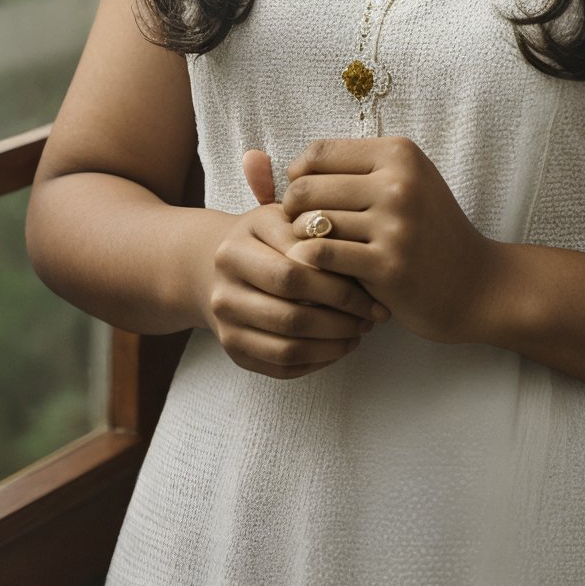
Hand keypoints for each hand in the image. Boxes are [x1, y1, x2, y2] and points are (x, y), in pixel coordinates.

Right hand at [204, 150, 388, 379]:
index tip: (372, 282)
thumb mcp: (278, 218)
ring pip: (289, 348)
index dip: (338, 282)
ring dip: (334, 343)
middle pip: (292, 315)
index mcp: (234, 251)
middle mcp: (224, 292)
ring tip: (362, 330)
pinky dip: (318, 360)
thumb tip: (356, 255)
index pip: (294, 272)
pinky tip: (341, 344)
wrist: (211, 266)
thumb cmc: (261, 238)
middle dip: (341, 317)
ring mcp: (227, 327)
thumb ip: (310, 229)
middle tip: (374, 314)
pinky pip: (282, 367)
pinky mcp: (235, 353)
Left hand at [281, 137, 496, 343]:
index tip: (304, 196)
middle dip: (292, 209)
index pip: (318, 152)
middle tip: (299, 226)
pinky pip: (323, 255)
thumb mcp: (403, 181)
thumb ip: (350, 168)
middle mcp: (399, 183)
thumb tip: (279, 167)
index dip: (297, 175)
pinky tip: (321, 270)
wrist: (473, 283)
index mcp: (399, 154)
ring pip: (311, 223)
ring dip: (301, 239)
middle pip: (308, 187)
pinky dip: (311, 263)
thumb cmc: (427, 229)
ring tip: (313, 248)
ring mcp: (395, 225)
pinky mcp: (388, 266)